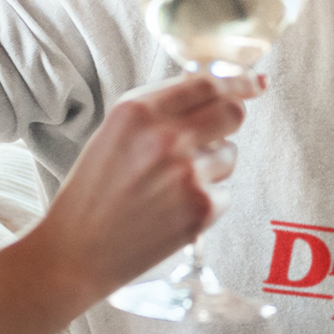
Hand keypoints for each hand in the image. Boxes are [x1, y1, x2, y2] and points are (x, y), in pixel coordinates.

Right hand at [32, 72, 264, 300]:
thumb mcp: (116, 133)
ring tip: (171, 187)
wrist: (77, 252)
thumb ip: (161, 109)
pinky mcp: (202, 207)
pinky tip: (173, 213)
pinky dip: (207, 202)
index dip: (238, 81)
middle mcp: (165, 137)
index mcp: (137, 111)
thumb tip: (216, 89)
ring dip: (212, 166)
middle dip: (232, 119)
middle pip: (233, 112)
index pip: (207, 83)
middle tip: (217, 134)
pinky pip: (225, 193)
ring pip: (230, 155)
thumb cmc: (96, 191)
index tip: (256, 82)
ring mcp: (187, 173)